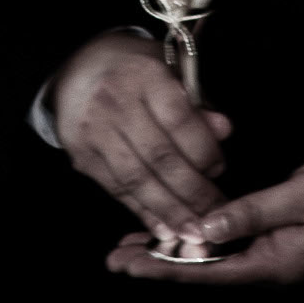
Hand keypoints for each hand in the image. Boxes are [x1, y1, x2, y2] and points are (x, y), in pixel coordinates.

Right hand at [50, 31, 234, 241]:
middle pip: (159, 156)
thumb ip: (197, 104)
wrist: (79, 70)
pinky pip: (116, 189)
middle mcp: (115, 102)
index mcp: (144, 74)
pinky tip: (163, 227)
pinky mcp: (81, 156)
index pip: (179, 119)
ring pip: (136, 179)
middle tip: (215, 214)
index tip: (220, 171)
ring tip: (192, 231)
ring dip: (168, 210)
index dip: (203, 151)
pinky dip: (142, 212)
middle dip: (191, 192)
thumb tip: (224, 131)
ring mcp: (94, 131)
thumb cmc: (137, 71)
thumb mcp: (170, 71)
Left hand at [114, 154, 303, 285]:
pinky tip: (184, 235)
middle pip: (205, 270)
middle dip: (159, 264)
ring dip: (176, 253)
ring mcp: (276, 259)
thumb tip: (203, 229)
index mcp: (272, 263)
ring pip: (216, 261)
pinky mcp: (282, 246)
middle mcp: (270, 268)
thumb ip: (251, 212)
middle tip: (115, 258)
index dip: (163, 267)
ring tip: (135, 248)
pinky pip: (233, 250)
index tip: (127, 264)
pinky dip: (202, 243)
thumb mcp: (302, 196)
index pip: (206, 270)